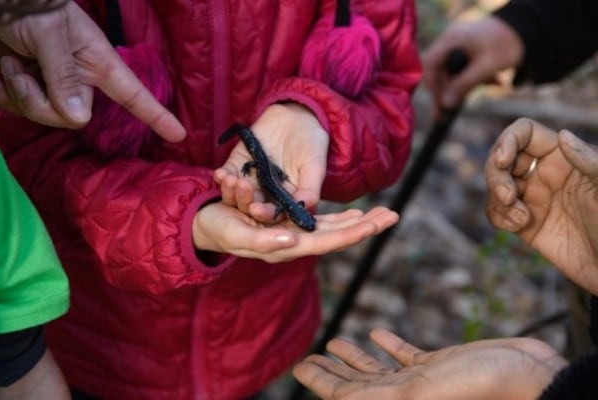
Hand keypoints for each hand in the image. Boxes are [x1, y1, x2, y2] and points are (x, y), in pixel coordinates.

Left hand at [0, 1, 185, 141]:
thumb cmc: (28, 4)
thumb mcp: (47, 30)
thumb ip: (64, 74)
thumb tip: (80, 118)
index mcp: (97, 62)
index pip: (134, 94)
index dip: (157, 115)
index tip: (179, 134)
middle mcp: (80, 79)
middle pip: (73, 117)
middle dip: (41, 100)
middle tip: (22, 68)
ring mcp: (54, 87)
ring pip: (44, 117)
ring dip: (18, 91)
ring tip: (11, 62)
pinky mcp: (29, 91)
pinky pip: (20, 111)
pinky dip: (4, 94)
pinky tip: (2, 72)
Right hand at [192, 203, 397, 262]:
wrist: (209, 224)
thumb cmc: (221, 230)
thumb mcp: (237, 234)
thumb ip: (263, 240)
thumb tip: (292, 241)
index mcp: (286, 246)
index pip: (327, 241)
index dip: (352, 232)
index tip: (375, 224)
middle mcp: (295, 240)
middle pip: (338, 234)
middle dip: (365, 225)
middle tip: (393, 215)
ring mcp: (294, 231)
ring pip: (333, 227)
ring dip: (358, 220)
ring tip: (383, 213)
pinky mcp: (288, 221)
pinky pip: (319, 219)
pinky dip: (339, 216)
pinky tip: (354, 213)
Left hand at [214, 102, 327, 222]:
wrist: (297, 117)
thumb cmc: (310, 145)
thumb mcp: (314, 167)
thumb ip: (310, 189)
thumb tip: (303, 207)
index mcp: (284, 200)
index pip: (272, 213)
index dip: (264, 214)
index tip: (256, 210)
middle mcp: (265, 194)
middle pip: (250, 205)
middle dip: (244, 201)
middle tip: (242, 192)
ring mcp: (250, 180)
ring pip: (235, 194)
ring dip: (230, 191)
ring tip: (230, 181)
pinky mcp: (238, 164)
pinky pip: (227, 174)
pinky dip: (221, 176)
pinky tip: (220, 174)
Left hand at [293, 328, 565, 399]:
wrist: (529, 378)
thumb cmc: (479, 389)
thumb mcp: (418, 392)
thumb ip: (375, 395)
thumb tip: (336, 399)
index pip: (345, 395)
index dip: (320, 381)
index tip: (298, 365)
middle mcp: (405, 396)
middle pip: (357, 383)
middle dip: (332, 371)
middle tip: (311, 355)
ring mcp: (423, 381)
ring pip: (379, 369)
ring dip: (355, 358)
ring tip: (336, 343)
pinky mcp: (441, 365)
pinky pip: (406, 356)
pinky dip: (388, 345)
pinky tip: (376, 334)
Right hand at [422, 16, 523, 112]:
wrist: (529, 29)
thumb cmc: (508, 44)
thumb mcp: (486, 67)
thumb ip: (464, 85)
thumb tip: (445, 104)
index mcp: (452, 40)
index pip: (430, 65)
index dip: (432, 85)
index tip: (441, 103)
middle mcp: (451, 41)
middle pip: (438, 71)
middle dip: (448, 90)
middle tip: (452, 109)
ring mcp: (458, 46)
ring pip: (450, 73)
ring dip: (464, 86)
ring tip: (491, 85)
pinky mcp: (467, 51)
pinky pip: (461, 71)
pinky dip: (473, 80)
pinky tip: (494, 80)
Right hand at [485, 118, 597, 293]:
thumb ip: (589, 161)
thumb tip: (562, 135)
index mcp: (564, 157)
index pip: (525, 133)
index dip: (508, 141)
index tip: (503, 161)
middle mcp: (545, 173)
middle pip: (502, 158)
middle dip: (496, 176)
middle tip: (508, 197)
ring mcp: (533, 198)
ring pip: (495, 186)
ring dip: (497, 200)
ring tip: (521, 219)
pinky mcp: (524, 224)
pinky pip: (497, 212)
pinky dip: (499, 218)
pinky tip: (519, 227)